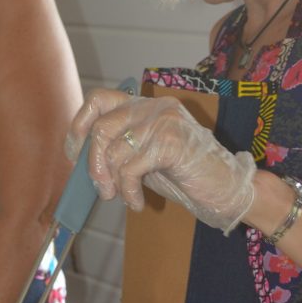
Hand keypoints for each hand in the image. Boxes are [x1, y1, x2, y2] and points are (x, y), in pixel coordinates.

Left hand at [67, 89, 255, 234]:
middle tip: (103, 190)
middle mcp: (155, 106)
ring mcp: (165, 121)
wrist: (227, 190)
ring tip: (125, 197)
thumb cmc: (185, 175)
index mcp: (146, 104)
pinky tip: (138, 203)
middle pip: (101, 128)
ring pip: (114, 151)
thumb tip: (80, 158)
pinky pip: (131, 169)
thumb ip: (118, 148)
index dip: (79, 125)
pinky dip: (129, 191)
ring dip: (113, 182)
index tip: (74, 153)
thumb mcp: (144, 155)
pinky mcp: (172, 142)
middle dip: (94, 165)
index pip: (99, 99)